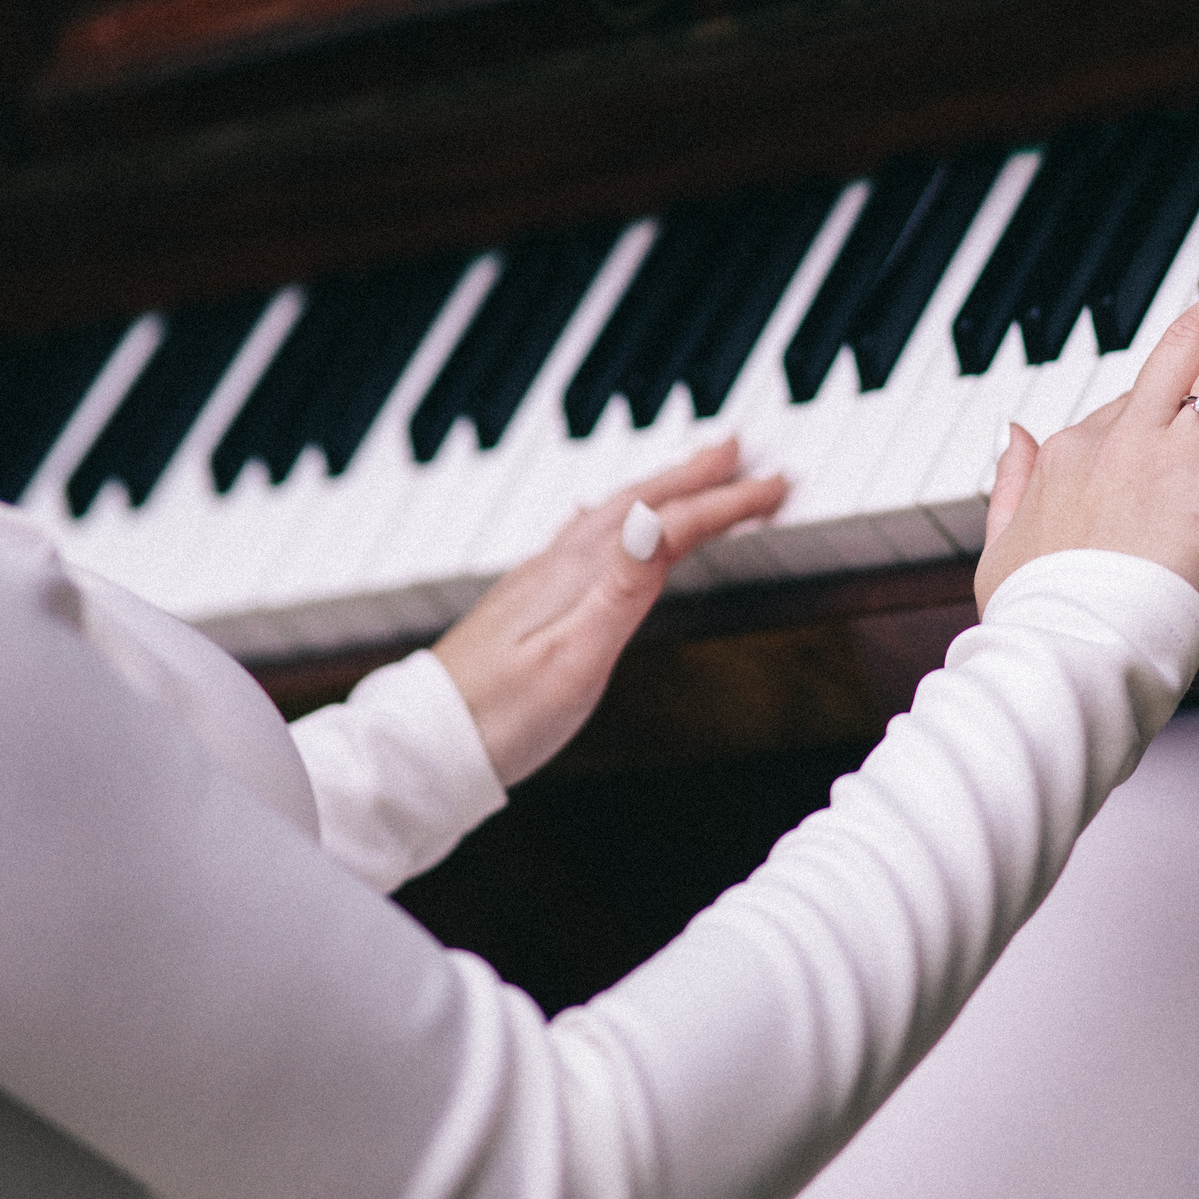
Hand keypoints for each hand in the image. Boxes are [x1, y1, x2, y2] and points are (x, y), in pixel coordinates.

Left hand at [432, 439, 786, 784]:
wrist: (425, 747)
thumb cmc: (499, 719)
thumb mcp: (573, 660)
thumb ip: (620, 590)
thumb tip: (658, 522)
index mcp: (578, 579)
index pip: (667, 525)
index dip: (725, 504)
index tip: (774, 485)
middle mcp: (557, 568)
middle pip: (637, 506)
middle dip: (694, 476)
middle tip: (740, 451)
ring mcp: (539, 582)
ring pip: (612, 516)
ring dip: (659, 489)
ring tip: (692, 473)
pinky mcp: (526, 603)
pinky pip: (586, 538)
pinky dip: (616, 518)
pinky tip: (609, 525)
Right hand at [975, 224, 1198, 617]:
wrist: (1059, 656)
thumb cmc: (1032, 614)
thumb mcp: (999, 540)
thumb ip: (1008, 479)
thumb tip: (1010, 431)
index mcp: (1077, 447)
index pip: (1138, 393)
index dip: (1181, 375)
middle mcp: (1131, 439)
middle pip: (1189, 341)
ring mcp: (1180, 467)